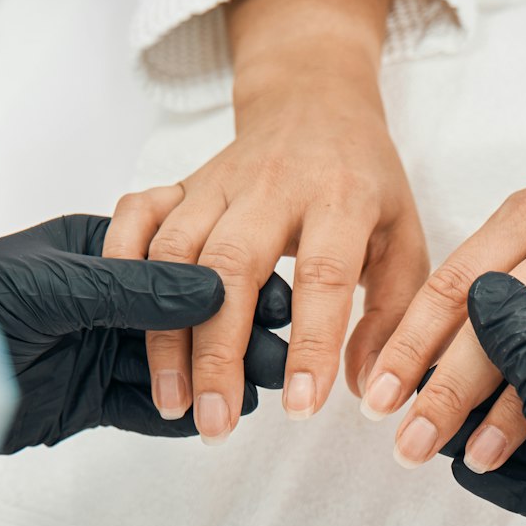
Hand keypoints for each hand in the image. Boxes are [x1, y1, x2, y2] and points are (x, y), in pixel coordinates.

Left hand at [0, 214, 288, 452]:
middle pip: (185, 318)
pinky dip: (182, 416)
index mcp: (96, 249)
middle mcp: (103, 298)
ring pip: (173, 366)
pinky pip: (146, 408)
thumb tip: (213, 287)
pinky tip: (218, 421)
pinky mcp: (87, 399)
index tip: (279, 298)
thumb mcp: (55, 288)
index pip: (180, 261)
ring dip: (216, 379)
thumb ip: (134, 289)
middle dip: (234, 335)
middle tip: (283, 355)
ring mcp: (98, 349)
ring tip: (262, 392)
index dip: (232, 280)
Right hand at [103, 0, 426, 440]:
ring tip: (174, 402)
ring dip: (166, 332)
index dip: (311, 345)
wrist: (315, 102)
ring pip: (175, 252)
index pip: (324, 276)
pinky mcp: (179, 182)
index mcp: (340, 197)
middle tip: (215, 423)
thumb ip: (392, 316)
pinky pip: (137, 215)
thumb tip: (369, 391)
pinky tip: (123, 324)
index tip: (301, 407)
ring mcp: (217, 182)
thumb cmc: (365, 182)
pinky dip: (122, 263)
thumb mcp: (403, 240)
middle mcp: (272, 186)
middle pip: (232, 268)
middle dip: (218, 353)